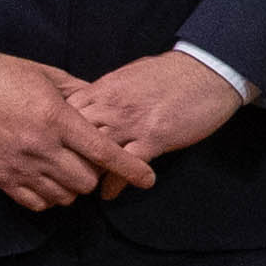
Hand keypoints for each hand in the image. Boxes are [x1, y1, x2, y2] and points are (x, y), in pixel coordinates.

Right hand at [0, 47, 135, 213]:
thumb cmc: (6, 75)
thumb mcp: (50, 76)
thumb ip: (82, 94)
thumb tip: (108, 106)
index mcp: (56, 119)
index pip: (103, 152)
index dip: (130, 168)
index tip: (148, 179)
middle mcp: (40, 147)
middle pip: (86, 182)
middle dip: (95, 175)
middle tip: (89, 161)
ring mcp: (18, 165)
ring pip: (63, 196)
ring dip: (72, 187)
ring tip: (67, 169)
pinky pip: (36, 203)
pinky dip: (48, 196)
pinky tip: (48, 180)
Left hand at [67, 53, 245, 177]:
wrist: (207, 71)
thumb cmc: (172, 72)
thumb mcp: (130, 74)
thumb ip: (107, 91)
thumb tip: (92, 103)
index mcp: (105, 88)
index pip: (66, 112)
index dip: (58, 131)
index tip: (57, 147)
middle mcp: (112, 105)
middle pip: (74, 135)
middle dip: (67, 155)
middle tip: (65, 173)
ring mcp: (132, 122)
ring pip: (96, 152)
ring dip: (88, 172)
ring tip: (84, 187)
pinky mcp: (155, 137)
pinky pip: (126, 166)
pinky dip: (115, 183)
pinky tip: (109, 194)